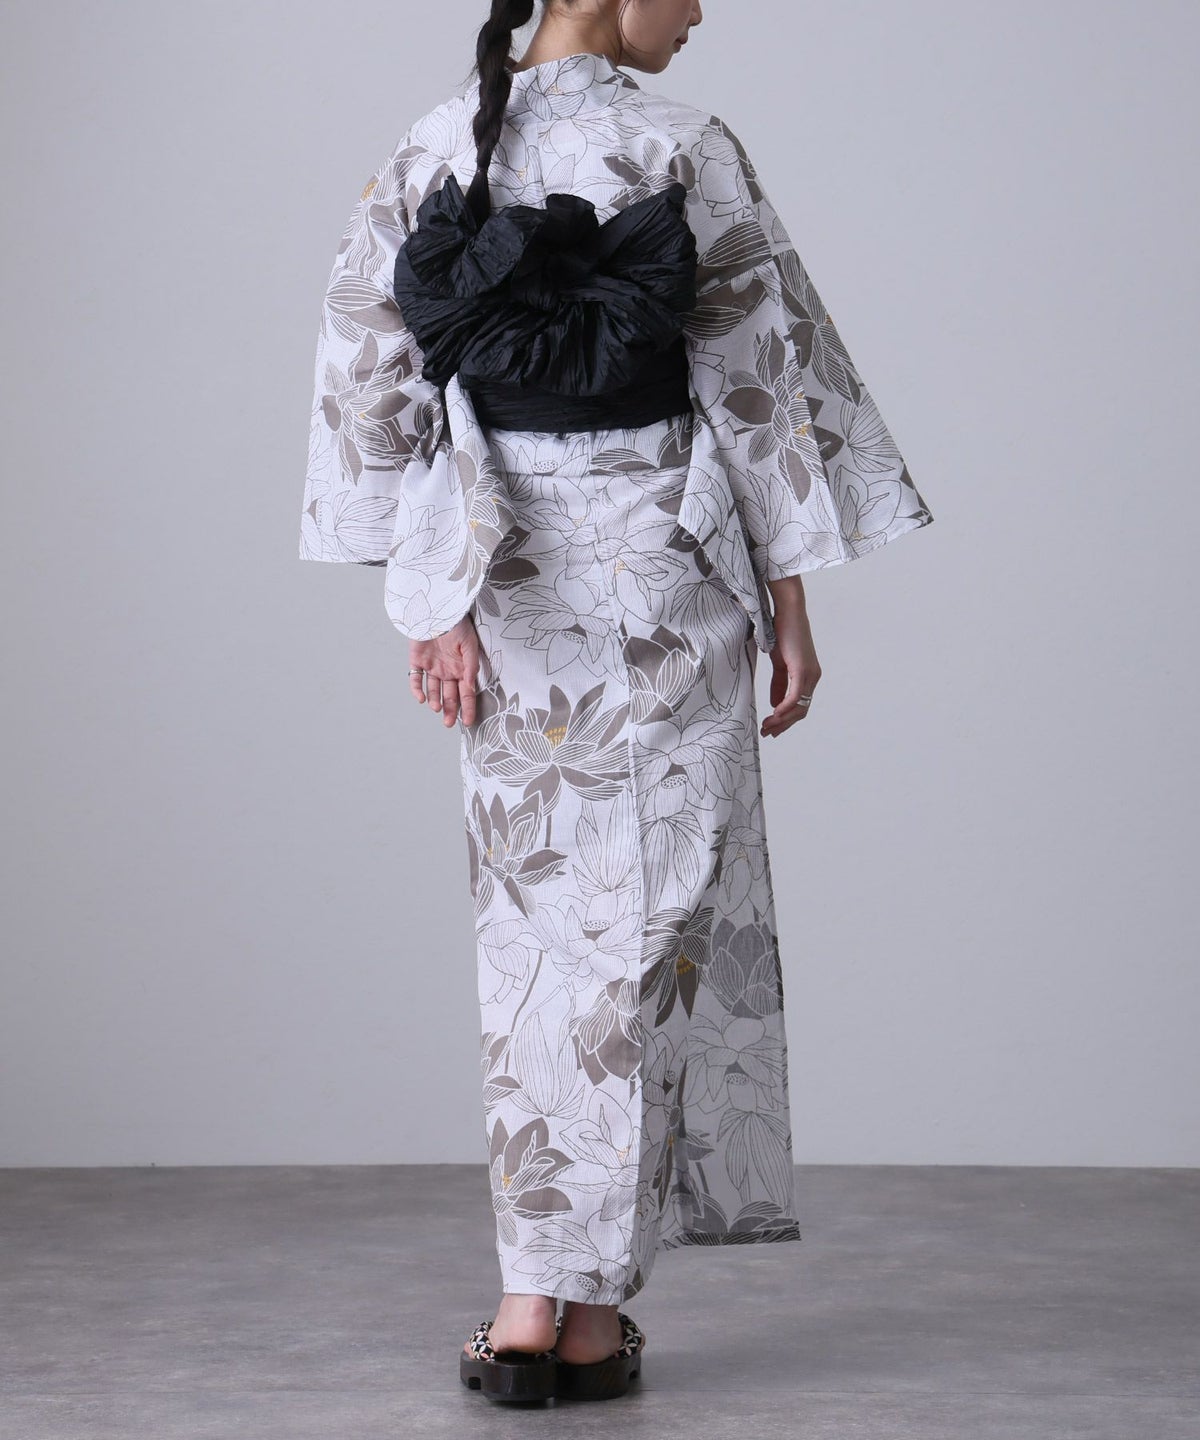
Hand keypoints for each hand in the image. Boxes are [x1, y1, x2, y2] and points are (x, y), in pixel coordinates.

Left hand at [408, 613, 480, 728]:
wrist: (437, 608)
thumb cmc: (458, 624)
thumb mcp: (470, 645)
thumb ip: (471, 667)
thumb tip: (470, 687)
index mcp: (463, 668)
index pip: (467, 693)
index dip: (469, 708)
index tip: (469, 722)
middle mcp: (448, 670)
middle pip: (450, 696)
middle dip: (451, 711)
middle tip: (449, 723)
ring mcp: (432, 667)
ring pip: (433, 690)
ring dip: (435, 701)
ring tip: (436, 707)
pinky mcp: (417, 661)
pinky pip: (416, 679)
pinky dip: (417, 690)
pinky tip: (421, 699)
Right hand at [761, 576, 820, 738]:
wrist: (787, 613)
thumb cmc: (782, 633)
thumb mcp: (779, 663)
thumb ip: (779, 683)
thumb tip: (776, 704)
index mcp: (808, 676)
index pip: (800, 706)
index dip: (786, 720)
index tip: (770, 728)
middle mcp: (813, 677)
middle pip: (801, 711)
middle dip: (783, 725)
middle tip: (766, 732)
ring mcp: (810, 674)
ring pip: (799, 707)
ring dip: (782, 720)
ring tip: (766, 726)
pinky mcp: (803, 670)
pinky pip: (794, 696)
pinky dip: (784, 708)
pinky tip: (774, 714)